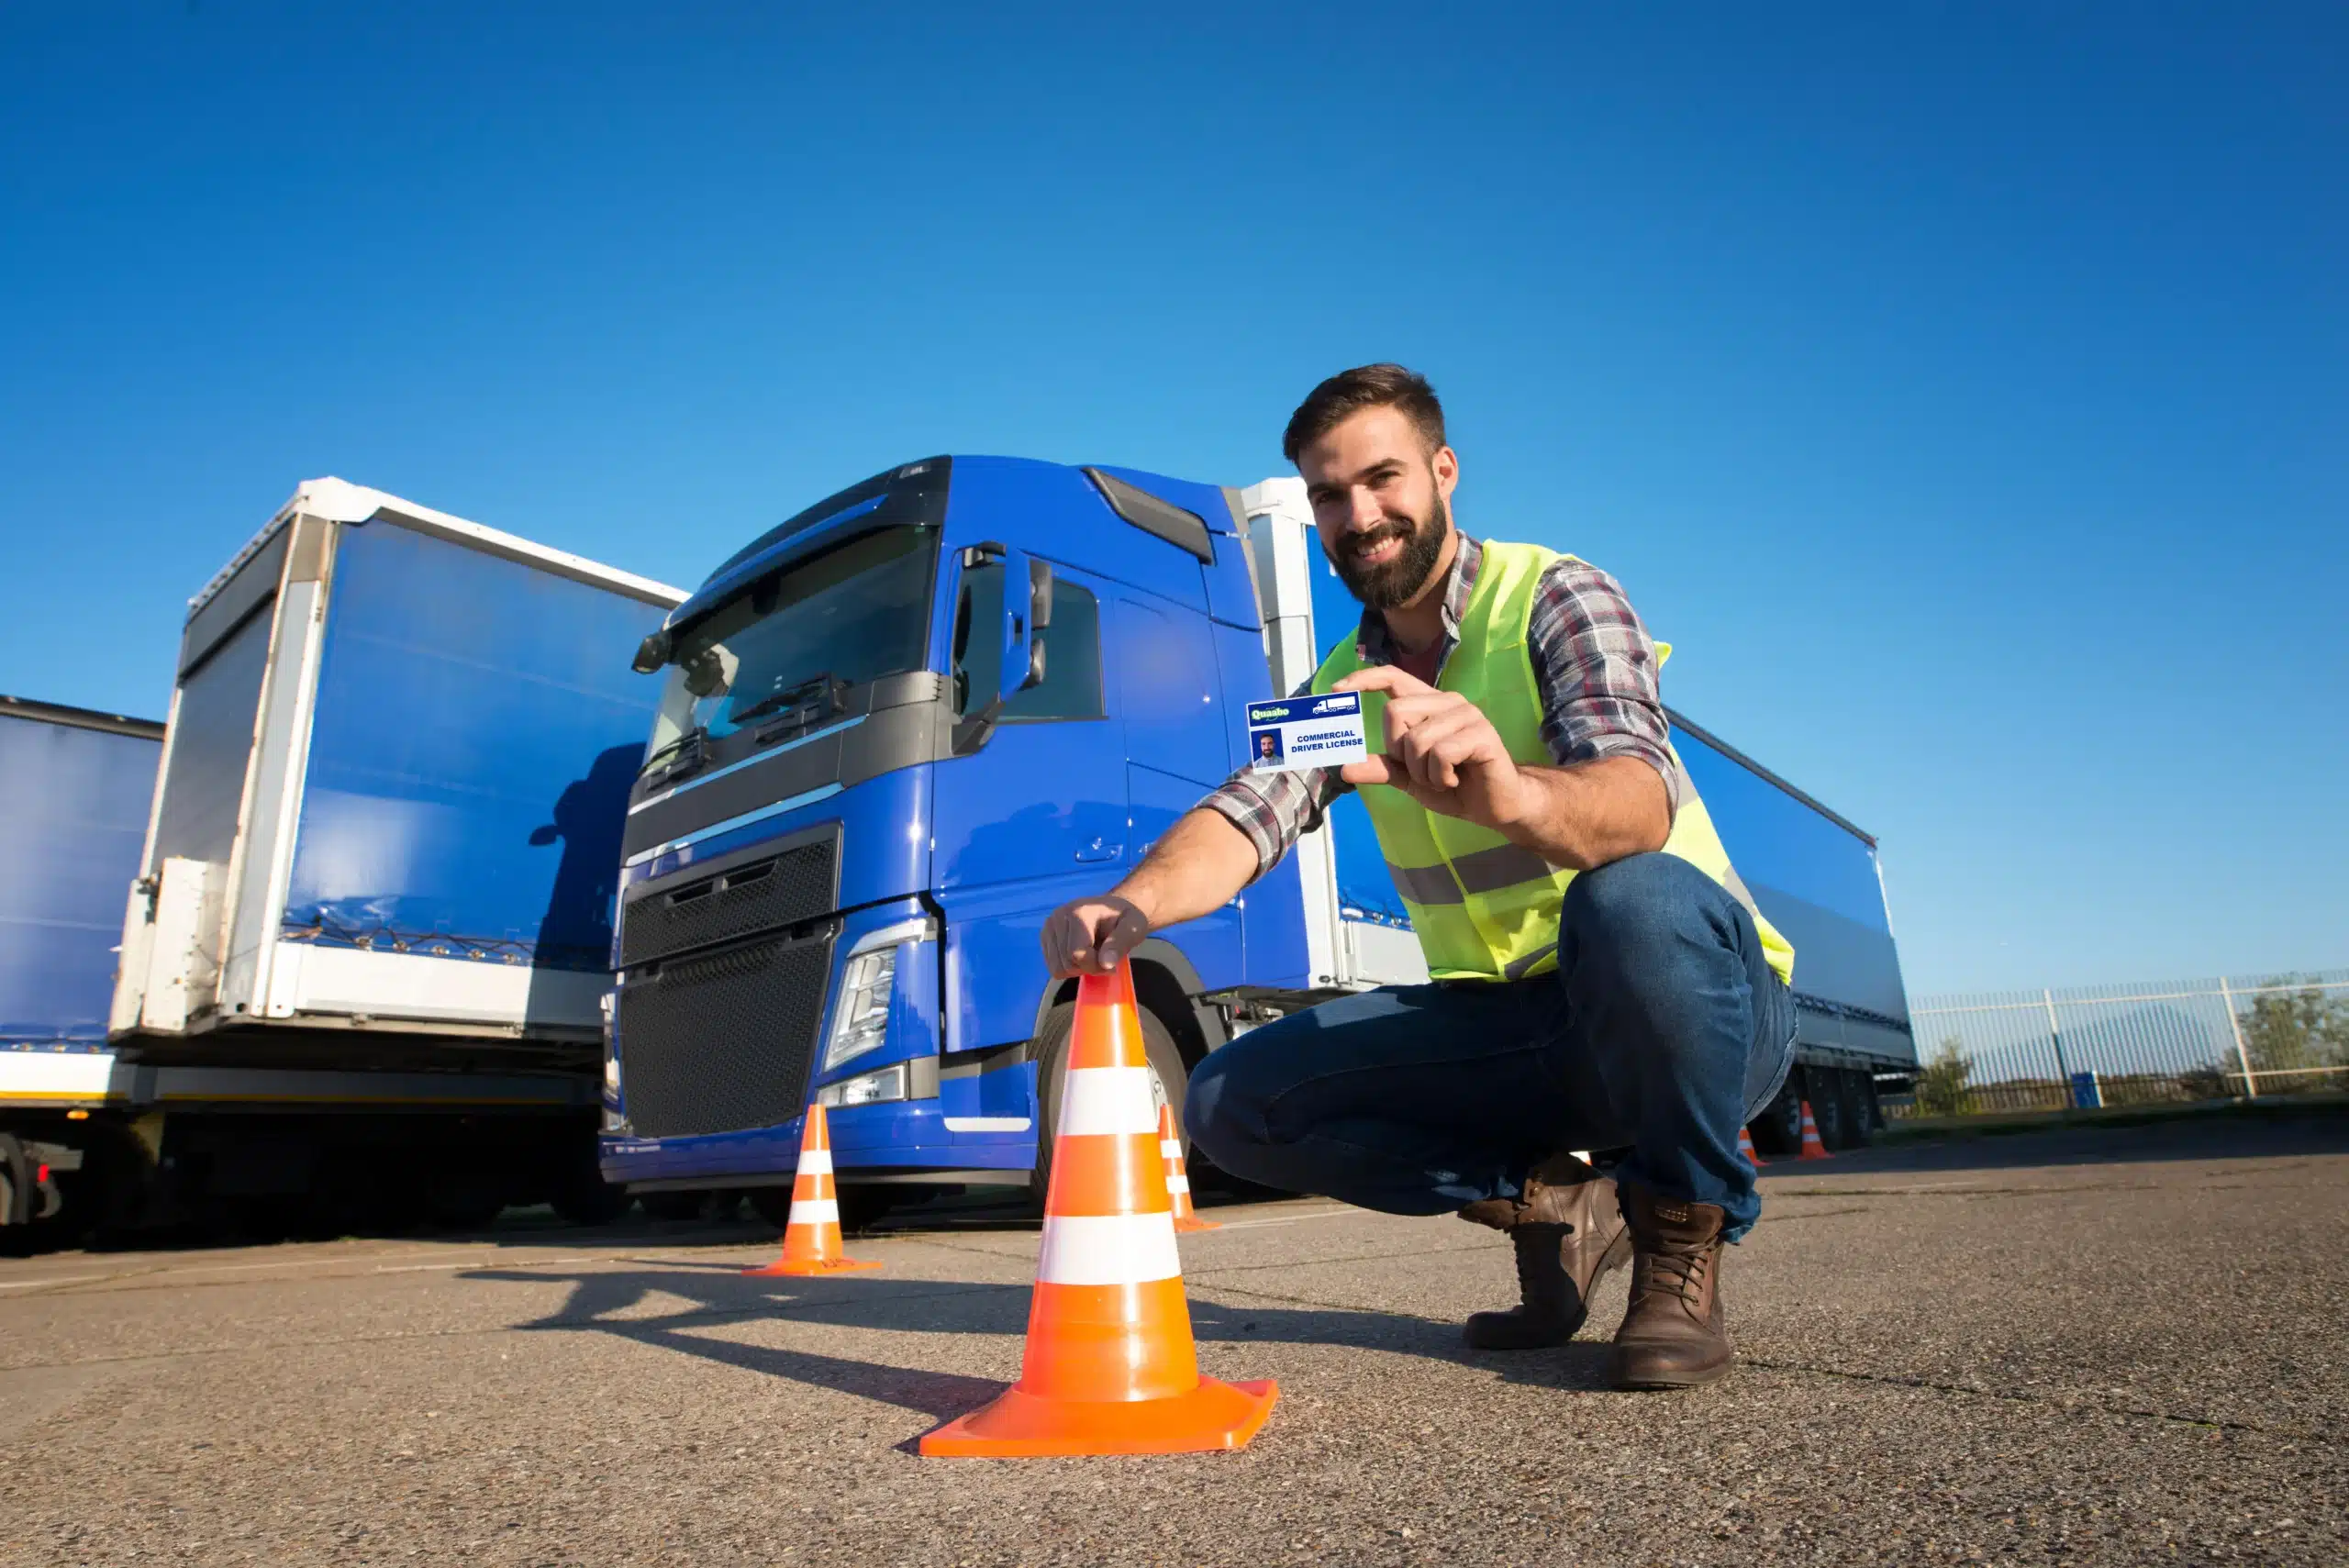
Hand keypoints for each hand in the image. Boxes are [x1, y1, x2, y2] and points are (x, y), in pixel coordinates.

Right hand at [1040, 894, 1151, 977]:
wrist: (1112, 908)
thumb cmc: (1125, 918)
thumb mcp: (1133, 928)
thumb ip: (1120, 944)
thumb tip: (1105, 964)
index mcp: (1078, 912)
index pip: (1077, 954)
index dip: (1096, 966)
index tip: (1111, 962)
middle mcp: (1057, 917)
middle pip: (1066, 964)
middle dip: (1088, 968)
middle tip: (1103, 957)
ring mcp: (1048, 927)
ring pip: (1057, 968)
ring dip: (1078, 969)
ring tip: (1092, 953)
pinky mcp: (1045, 936)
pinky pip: (1053, 967)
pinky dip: (1069, 967)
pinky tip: (1081, 953)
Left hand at [1331, 665, 1531, 831]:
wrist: (1495, 805)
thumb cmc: (1454, 786)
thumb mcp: (1409, 779)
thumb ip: (1381, 768)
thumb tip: (1344, 768)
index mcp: (1428, 704)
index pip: (1393, 677)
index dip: (1364, 680)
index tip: (1336, 690)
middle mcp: (1447, 701)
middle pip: (1395, 713)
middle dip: (1399, 752)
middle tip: (1420, 771)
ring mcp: (1467, 714)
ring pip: (1416, 740)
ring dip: (1421, 773)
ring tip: (1441, 779)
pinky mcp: (1482, 733)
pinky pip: (1440, 754)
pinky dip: (1439, 777)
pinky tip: (1454, 780)